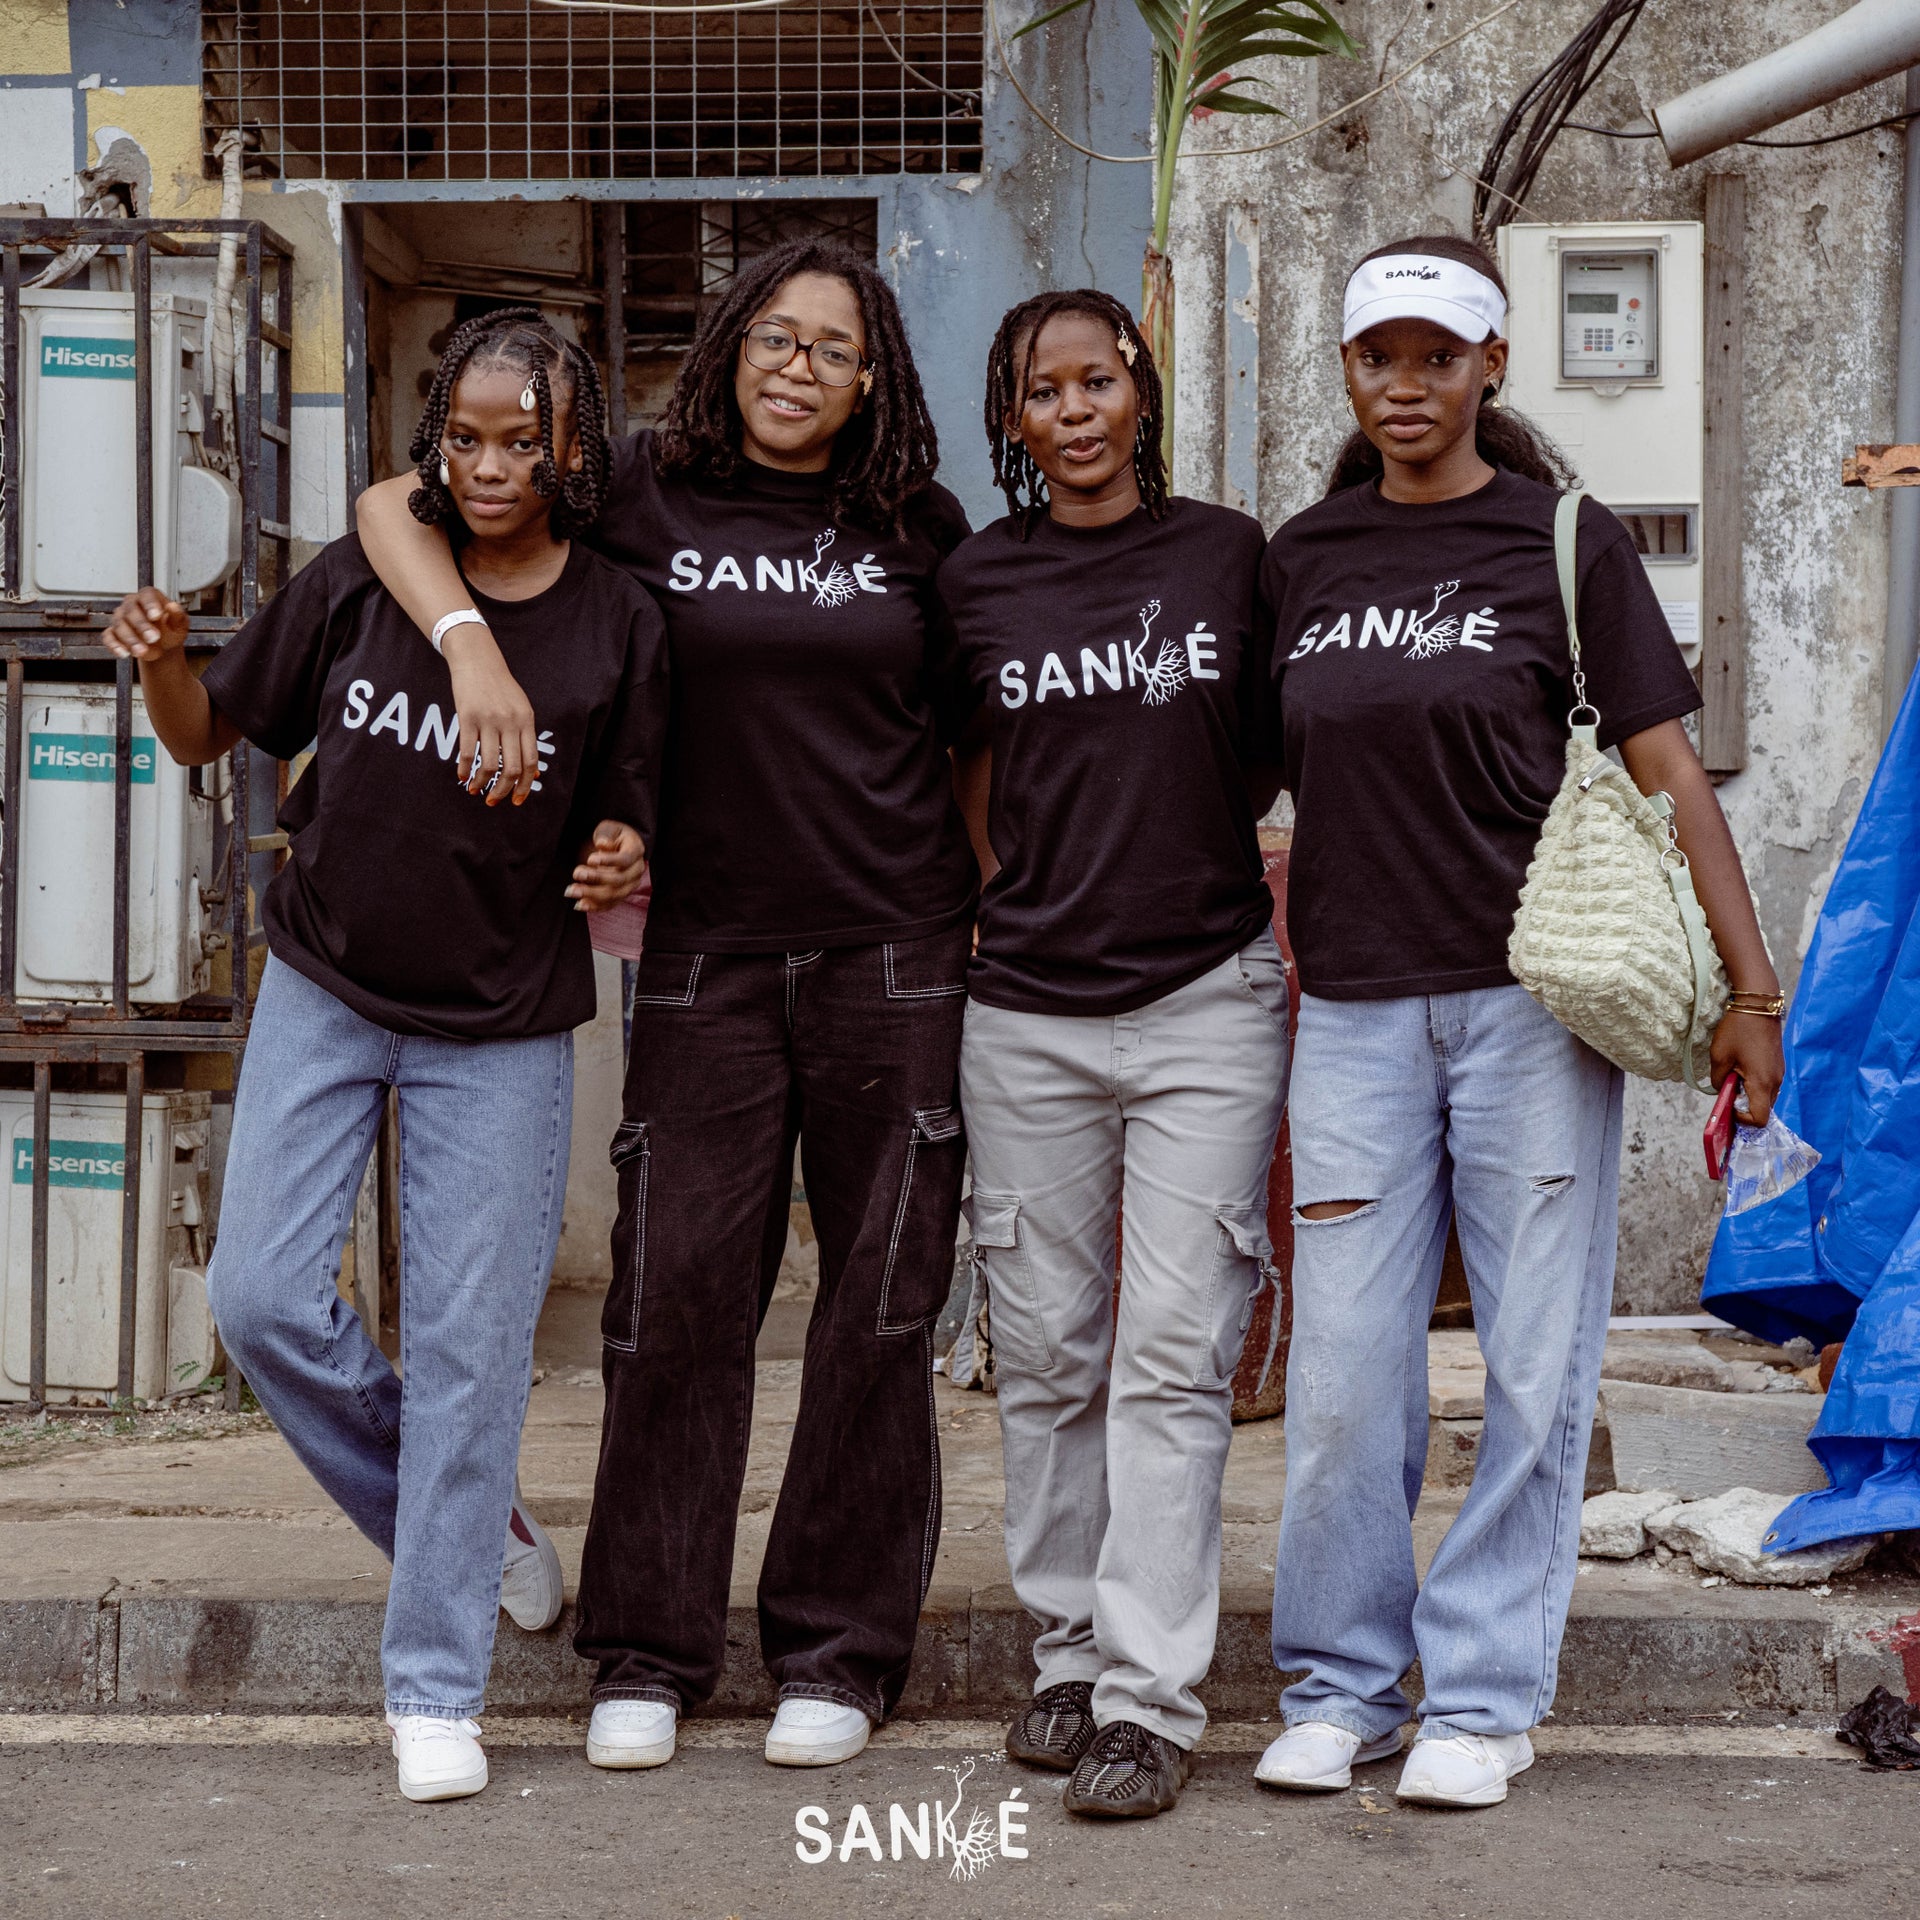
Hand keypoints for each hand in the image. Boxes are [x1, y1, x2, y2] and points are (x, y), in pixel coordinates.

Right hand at [103, 588, 188, 660]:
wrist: (164, 645)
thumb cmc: (171, 629)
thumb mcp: (180, 624)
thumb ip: (178, 615)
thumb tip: (173, 606)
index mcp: (149, 597)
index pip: (147, 595)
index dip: (150, 604)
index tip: (156, 616)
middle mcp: (131, 604)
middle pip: (131, 610)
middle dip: (141, 625)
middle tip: (153, 638)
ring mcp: (120, 618)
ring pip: (119, 624)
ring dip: (130, 639)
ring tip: (142, 651)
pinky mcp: (113, 632)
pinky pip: (109, 637)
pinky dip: (114, 645)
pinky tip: (124, 653)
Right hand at [442, 624, 539, 806]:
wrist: (478, 660)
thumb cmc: (501, 687)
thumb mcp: (522, 709)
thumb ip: (527, 738)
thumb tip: (532, 772)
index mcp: (527, 721)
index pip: (530, 761)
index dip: (524, 785)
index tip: (518, 799)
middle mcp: (510, 722)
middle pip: (511, 767)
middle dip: (504, 790)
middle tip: (495, 801)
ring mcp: (488, 720)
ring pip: (490, 763)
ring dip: (483, 782)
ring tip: (476, 790)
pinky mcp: (467, 717)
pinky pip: (467, 751)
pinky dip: (465, 768)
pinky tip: (462, 776)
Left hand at [567, 821, 646, 911]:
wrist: (618, 846)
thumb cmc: (612, 835)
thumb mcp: (609, 828)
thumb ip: (606, 835)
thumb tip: (602, 844)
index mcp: (636, 850)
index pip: (625, 859)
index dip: (609, 861)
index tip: (590, 859)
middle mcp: (637, 870)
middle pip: (619, 880)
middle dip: (596, 878)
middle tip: (576, 873)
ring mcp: (630, 885)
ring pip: (614, 895)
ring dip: (591, 895)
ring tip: (571, 891)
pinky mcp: (621, 895)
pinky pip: (609, 904)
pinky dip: (594, 906)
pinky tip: (579, 905)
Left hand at [1709, 1009, 1783, 1126]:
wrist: (1759, 1005)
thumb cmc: (1737, 1030)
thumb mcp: (1719, 1057)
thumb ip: (1719, 1081)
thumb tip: (1723, 1091)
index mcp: (1762, 1082)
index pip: (1760, 1118)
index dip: (1742, 1119)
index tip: (1728, 1104)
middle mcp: (1776, 1081)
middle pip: (1763, 1109)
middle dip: (1744, 1106)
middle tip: (1727, 1091)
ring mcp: (1779, 1073)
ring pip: (1765, 1097)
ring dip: (1748, 1094)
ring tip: (1732, 1077)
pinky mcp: (1778, 1065)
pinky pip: (1767, 1084)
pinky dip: (1754, 1084)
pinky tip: (1740, 1069)